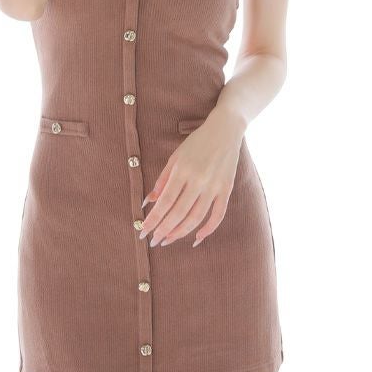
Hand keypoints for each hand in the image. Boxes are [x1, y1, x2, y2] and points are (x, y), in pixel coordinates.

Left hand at [138, 112, 244, 248]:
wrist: (225, 130)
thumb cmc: (196, 143)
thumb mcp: (175, 157)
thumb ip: (162, 180)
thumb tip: (149, 201)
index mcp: (183, 170)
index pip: (165, 201)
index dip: (154, 219)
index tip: (144, 231)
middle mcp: (199, 180)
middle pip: (179, 212)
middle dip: (164, 230)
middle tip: (154, 241)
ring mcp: (215, 186)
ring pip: (196, 217)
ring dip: (181, 232)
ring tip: (168, 240)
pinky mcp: (227, 189)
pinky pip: (218, 215)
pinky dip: (208, 229)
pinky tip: (196, 238)